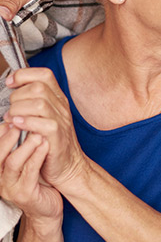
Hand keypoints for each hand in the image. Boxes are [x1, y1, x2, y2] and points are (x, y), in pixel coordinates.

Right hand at [0, 123, 62, 222]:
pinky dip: (36, 157)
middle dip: (8, 137)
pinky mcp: (25, 194)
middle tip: (21, 122)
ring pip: (12, 163)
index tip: (11, 118)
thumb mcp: (24, 163)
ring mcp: (10, 188)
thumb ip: (18, 146)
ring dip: (25, 146)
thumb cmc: (36, 181)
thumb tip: (17, 120)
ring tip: (36, 134)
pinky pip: (29, 173)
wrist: (47, 208)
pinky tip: (45, 146)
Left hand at [3, 67, 85, 188]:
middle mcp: (61, 108)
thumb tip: (12, 89)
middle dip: (17, 96)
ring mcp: (62, 122)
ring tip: (11, 120)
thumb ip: (32, 102)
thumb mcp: (44, 117)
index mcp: (58, 99)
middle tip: (11, 110)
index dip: (24, 75)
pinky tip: (17, 125)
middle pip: (38, 88)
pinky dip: (26, 122)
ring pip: (39, 103)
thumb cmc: (50, 143)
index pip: (44, 75)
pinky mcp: (58, 137)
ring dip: (18, 110)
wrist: (68, 167)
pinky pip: (44, 124)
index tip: (10, 84)